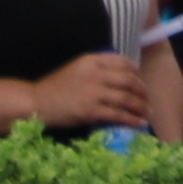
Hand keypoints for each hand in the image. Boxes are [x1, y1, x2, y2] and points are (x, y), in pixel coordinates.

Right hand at [34, 50, 150, 130]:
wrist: (35, 101)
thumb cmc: (55, 87)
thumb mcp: (76, 69)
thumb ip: (95, 69)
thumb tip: (120, 77)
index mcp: (91, 60)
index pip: (122, 61)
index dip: (135, 71)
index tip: (140, 79)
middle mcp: (94, 74)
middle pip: (128, 80)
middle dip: (142, 90)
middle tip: (147, 99)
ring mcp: (92, 92)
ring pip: (126, 98)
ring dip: (141, 106)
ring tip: (147, 112)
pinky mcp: (90, 110)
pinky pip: (117, 114)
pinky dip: (131, 119)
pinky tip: (138, 122)